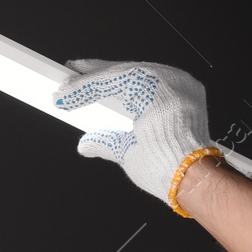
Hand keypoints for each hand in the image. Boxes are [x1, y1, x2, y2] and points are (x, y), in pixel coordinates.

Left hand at [51, 59, 221, 214]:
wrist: (187, 178)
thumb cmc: (171, 170)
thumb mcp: (130, 152)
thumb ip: (108, 142)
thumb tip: (87, 143)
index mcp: (175, 101)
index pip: (136, 83)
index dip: (107, 80)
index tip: (83, 77)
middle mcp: (178, 87)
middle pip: (128, 74)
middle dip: (94, 77)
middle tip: (66, 80)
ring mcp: (172, 82)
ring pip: (121, 74)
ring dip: (89, 84)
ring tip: (64, 91)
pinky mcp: (160, 83)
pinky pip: (118, 78)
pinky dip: (92, 86)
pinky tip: (72, 94)